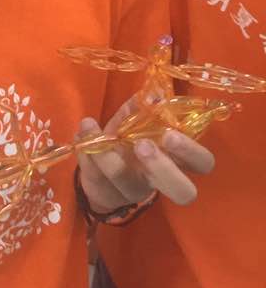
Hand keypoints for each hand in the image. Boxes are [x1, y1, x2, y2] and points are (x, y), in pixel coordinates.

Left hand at [76, 95, 214, 216]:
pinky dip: (88, 154)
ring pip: (131, 188)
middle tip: (142, 146)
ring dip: (113, 161)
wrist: (99, 172)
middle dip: (164, 169)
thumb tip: (153, 92)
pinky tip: (84, 133)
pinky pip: (97, 178)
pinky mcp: (107, 195)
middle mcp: (160, 181)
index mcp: (176, 160)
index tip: (170, 133)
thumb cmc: (127, 141)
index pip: (203, 163)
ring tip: (105, 138)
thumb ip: (142, 108)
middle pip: (184, 192)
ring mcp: (134, 192)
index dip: (191, 152)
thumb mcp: (135, 121)